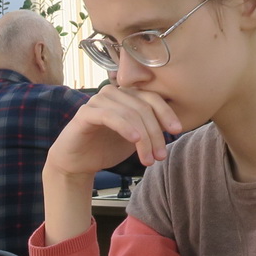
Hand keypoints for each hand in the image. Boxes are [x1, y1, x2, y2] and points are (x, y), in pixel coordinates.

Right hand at [46, 85, 182, 177]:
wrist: (78, 162)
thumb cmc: (106, 148)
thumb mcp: (135, 138)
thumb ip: (150, 128)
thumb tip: (175, 126)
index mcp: (126, 96)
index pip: (152, 98)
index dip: (167, 113)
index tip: (177, 131)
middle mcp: (113, 93)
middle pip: (143, 108)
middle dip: (155, 134)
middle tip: (160, 156)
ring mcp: (98, 101)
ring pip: (130, 114)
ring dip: (143, 139)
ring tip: (148, 160)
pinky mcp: (86, 113)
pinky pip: (110, 116)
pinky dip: (125, 127)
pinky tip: (134, 139)